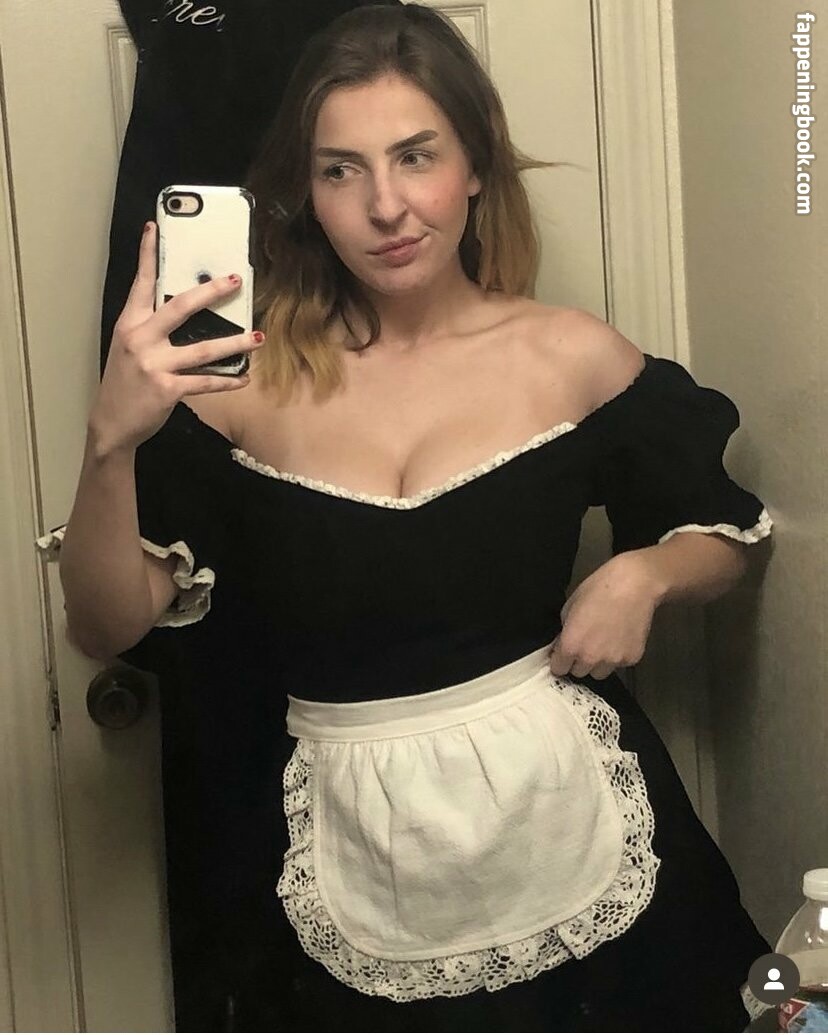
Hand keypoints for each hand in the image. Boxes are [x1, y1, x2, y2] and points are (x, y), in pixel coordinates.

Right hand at [89, 221, 264, 453]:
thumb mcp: (130, 349)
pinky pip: (205, 382)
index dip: (148, 255)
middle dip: (210, 292)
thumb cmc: (126, 383)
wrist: (112, 424)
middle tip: (235, 280)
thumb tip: (187, 310)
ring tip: (259, 337)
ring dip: (235, 342)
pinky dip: (228, 381)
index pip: (141, 284)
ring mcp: (154, 365)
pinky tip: (245, 378)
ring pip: (202, 349)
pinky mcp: (167, 389)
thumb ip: (152, 329)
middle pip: (180, 308)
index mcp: (130, 325)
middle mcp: (140, 340)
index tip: (154, 227)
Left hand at [548, 553, 659, 679]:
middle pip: (579, 673)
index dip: (560, 660)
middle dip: (578, 661)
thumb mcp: (571, 605)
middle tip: (585, 644)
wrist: (635, 585)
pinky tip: (621, 637)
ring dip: (598, 663)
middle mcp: (591, 658)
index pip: (559, 669)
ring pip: (600, 672)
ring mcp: (613, 661)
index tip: (563, 653)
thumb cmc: (598, 588)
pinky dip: (618, 656)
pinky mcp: (632, 659)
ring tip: (604, 643)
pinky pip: (619, 664)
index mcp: (571, 645)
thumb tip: (564, 641)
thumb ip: (565, 629)